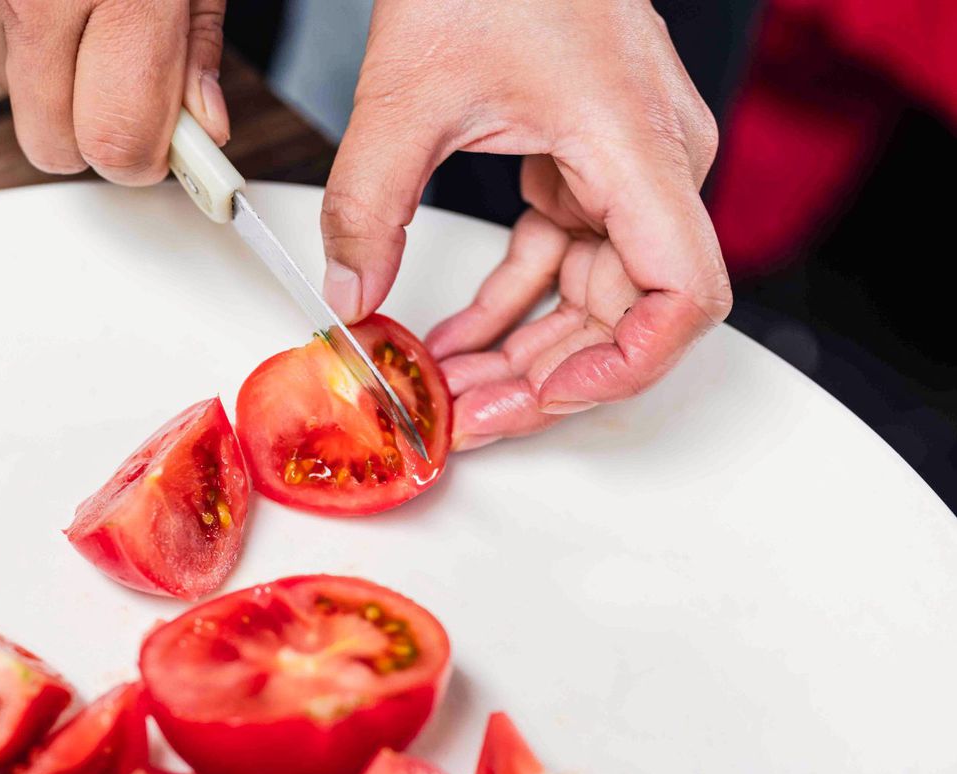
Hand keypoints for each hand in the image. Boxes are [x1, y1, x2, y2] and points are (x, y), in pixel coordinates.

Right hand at [0, 0, 228, 182]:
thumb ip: (192, 40)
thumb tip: (199, 125)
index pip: (120, 144)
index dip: (149, 151)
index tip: (171, 142)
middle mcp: (32, 0)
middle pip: (55, 148)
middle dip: (94, 126)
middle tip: (122, 67)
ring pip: (15, 104)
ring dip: (48, 75)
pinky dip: (10, 34)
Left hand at [319, 0, 732, 449]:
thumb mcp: (407, 94)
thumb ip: (369, 204)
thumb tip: (350, 297)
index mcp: (638, 145)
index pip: (684, 293)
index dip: (624, 365)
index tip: (549, 397)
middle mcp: (652, 163)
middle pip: (625, 312)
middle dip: (543, 376)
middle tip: (465, 417)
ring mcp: (624, 164)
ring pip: (590, 295)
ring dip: (520, 350)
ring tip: (447, 392)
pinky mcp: (586, 162)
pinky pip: (559, 256)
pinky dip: (509, 301)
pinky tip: (454, 339)